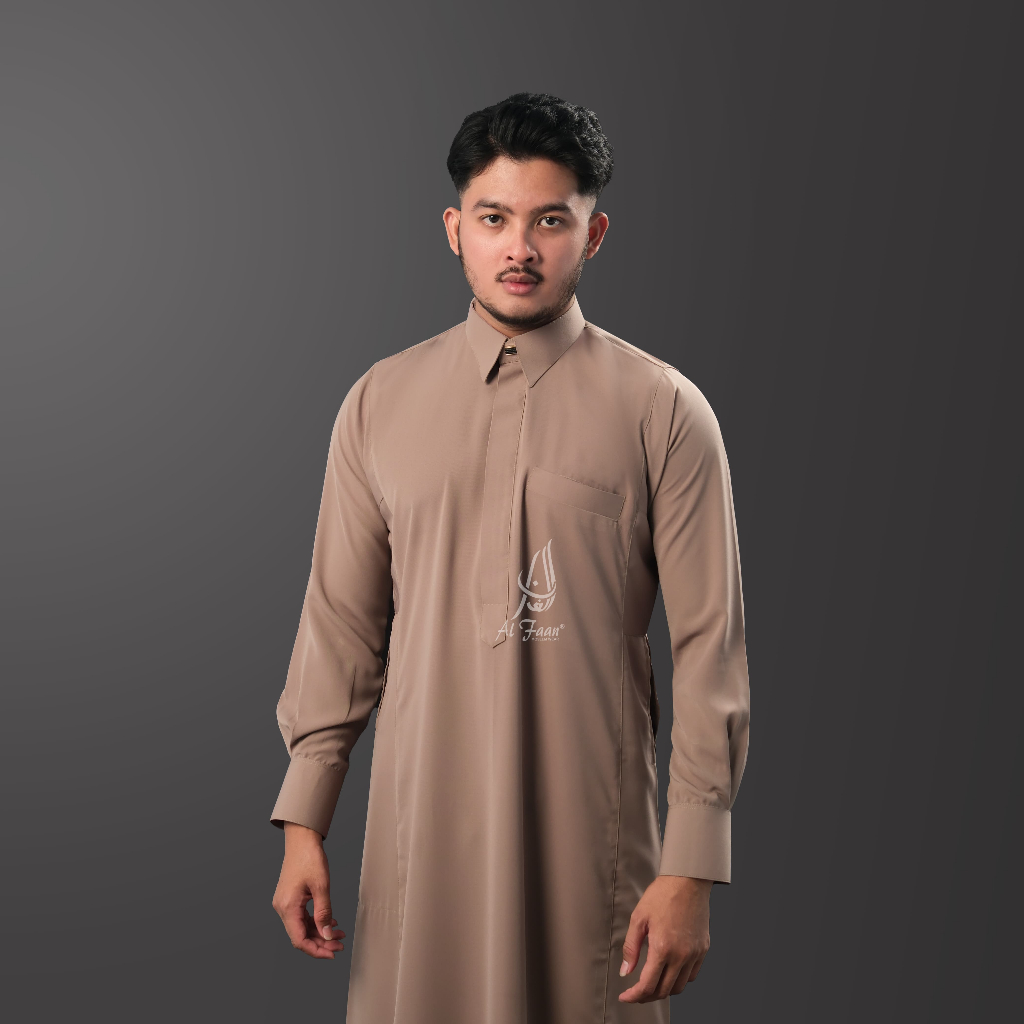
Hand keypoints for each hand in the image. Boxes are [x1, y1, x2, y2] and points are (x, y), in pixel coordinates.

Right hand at [271, 821, 345, 958]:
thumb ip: (324, 913)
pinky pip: (301, 917)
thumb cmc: (310, 857)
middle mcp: (282, 908)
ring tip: (338, 933)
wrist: (301, 839)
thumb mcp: (322, 886)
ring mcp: (285, 903)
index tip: (332, 953)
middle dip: (321, 942)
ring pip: (302, 927)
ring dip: (320, 932)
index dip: (316, 950)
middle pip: (300, 936)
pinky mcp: (289, 899)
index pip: (299, 940)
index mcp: (287, 907)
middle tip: (339, 944)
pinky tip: (330, 922)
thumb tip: (328, 935)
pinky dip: (315, 922)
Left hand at [618, 875, 711, 1001]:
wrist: (687, 880)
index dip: (634, 996)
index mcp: (663, 948)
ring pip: (679, 986)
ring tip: (652, 983)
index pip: (647, 985)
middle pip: (664, 990)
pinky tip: (670, 972)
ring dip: (664, 990)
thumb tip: (625, 972)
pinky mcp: (703, 949)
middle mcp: (681, 955)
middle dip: (647, 996)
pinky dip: (680, 979)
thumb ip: (631, 948)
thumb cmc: (662, 895)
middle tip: (635, 992)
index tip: (625, 997)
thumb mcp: (638, 918)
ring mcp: (694, 954)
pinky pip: (692, 975)